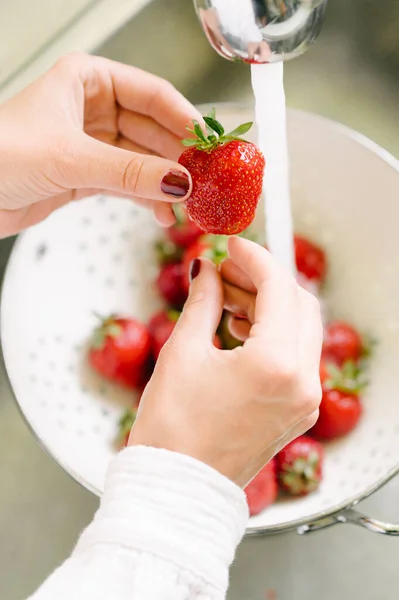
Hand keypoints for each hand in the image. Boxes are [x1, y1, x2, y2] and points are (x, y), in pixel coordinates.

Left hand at [0, 53, 199, 237]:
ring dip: (166, 182)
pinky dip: (147, 198)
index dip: (186, 120)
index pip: (153, 95)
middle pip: (154, 129)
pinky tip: (163, 212)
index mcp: (89, 80)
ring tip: (189, 203)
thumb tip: (180, 182)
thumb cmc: (0, 155)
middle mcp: (94, 108)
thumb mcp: (71, 158)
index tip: (211, 146)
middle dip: (180, 157)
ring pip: (144, 159)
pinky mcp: (88, 175)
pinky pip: (129, 183)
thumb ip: (129, 171)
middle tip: (206, 181)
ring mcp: (93, 143)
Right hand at [129, 237, 322, 487]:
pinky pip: (296, 357)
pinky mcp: (298, 411)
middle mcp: (301, 382)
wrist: (177, 486)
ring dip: (269, 305)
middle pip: (299, 304)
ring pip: (301, 329)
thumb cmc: (172, 427)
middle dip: (264, 280)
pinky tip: (240, 327)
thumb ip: (202, 301)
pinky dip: (274, 334)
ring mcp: (304, 399)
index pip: (278, 288)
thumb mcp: (184, 352)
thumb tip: (205, 270)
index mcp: (275, 364)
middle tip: (227, 269)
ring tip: (227, 298)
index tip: (232, 245)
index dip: (254, 258)